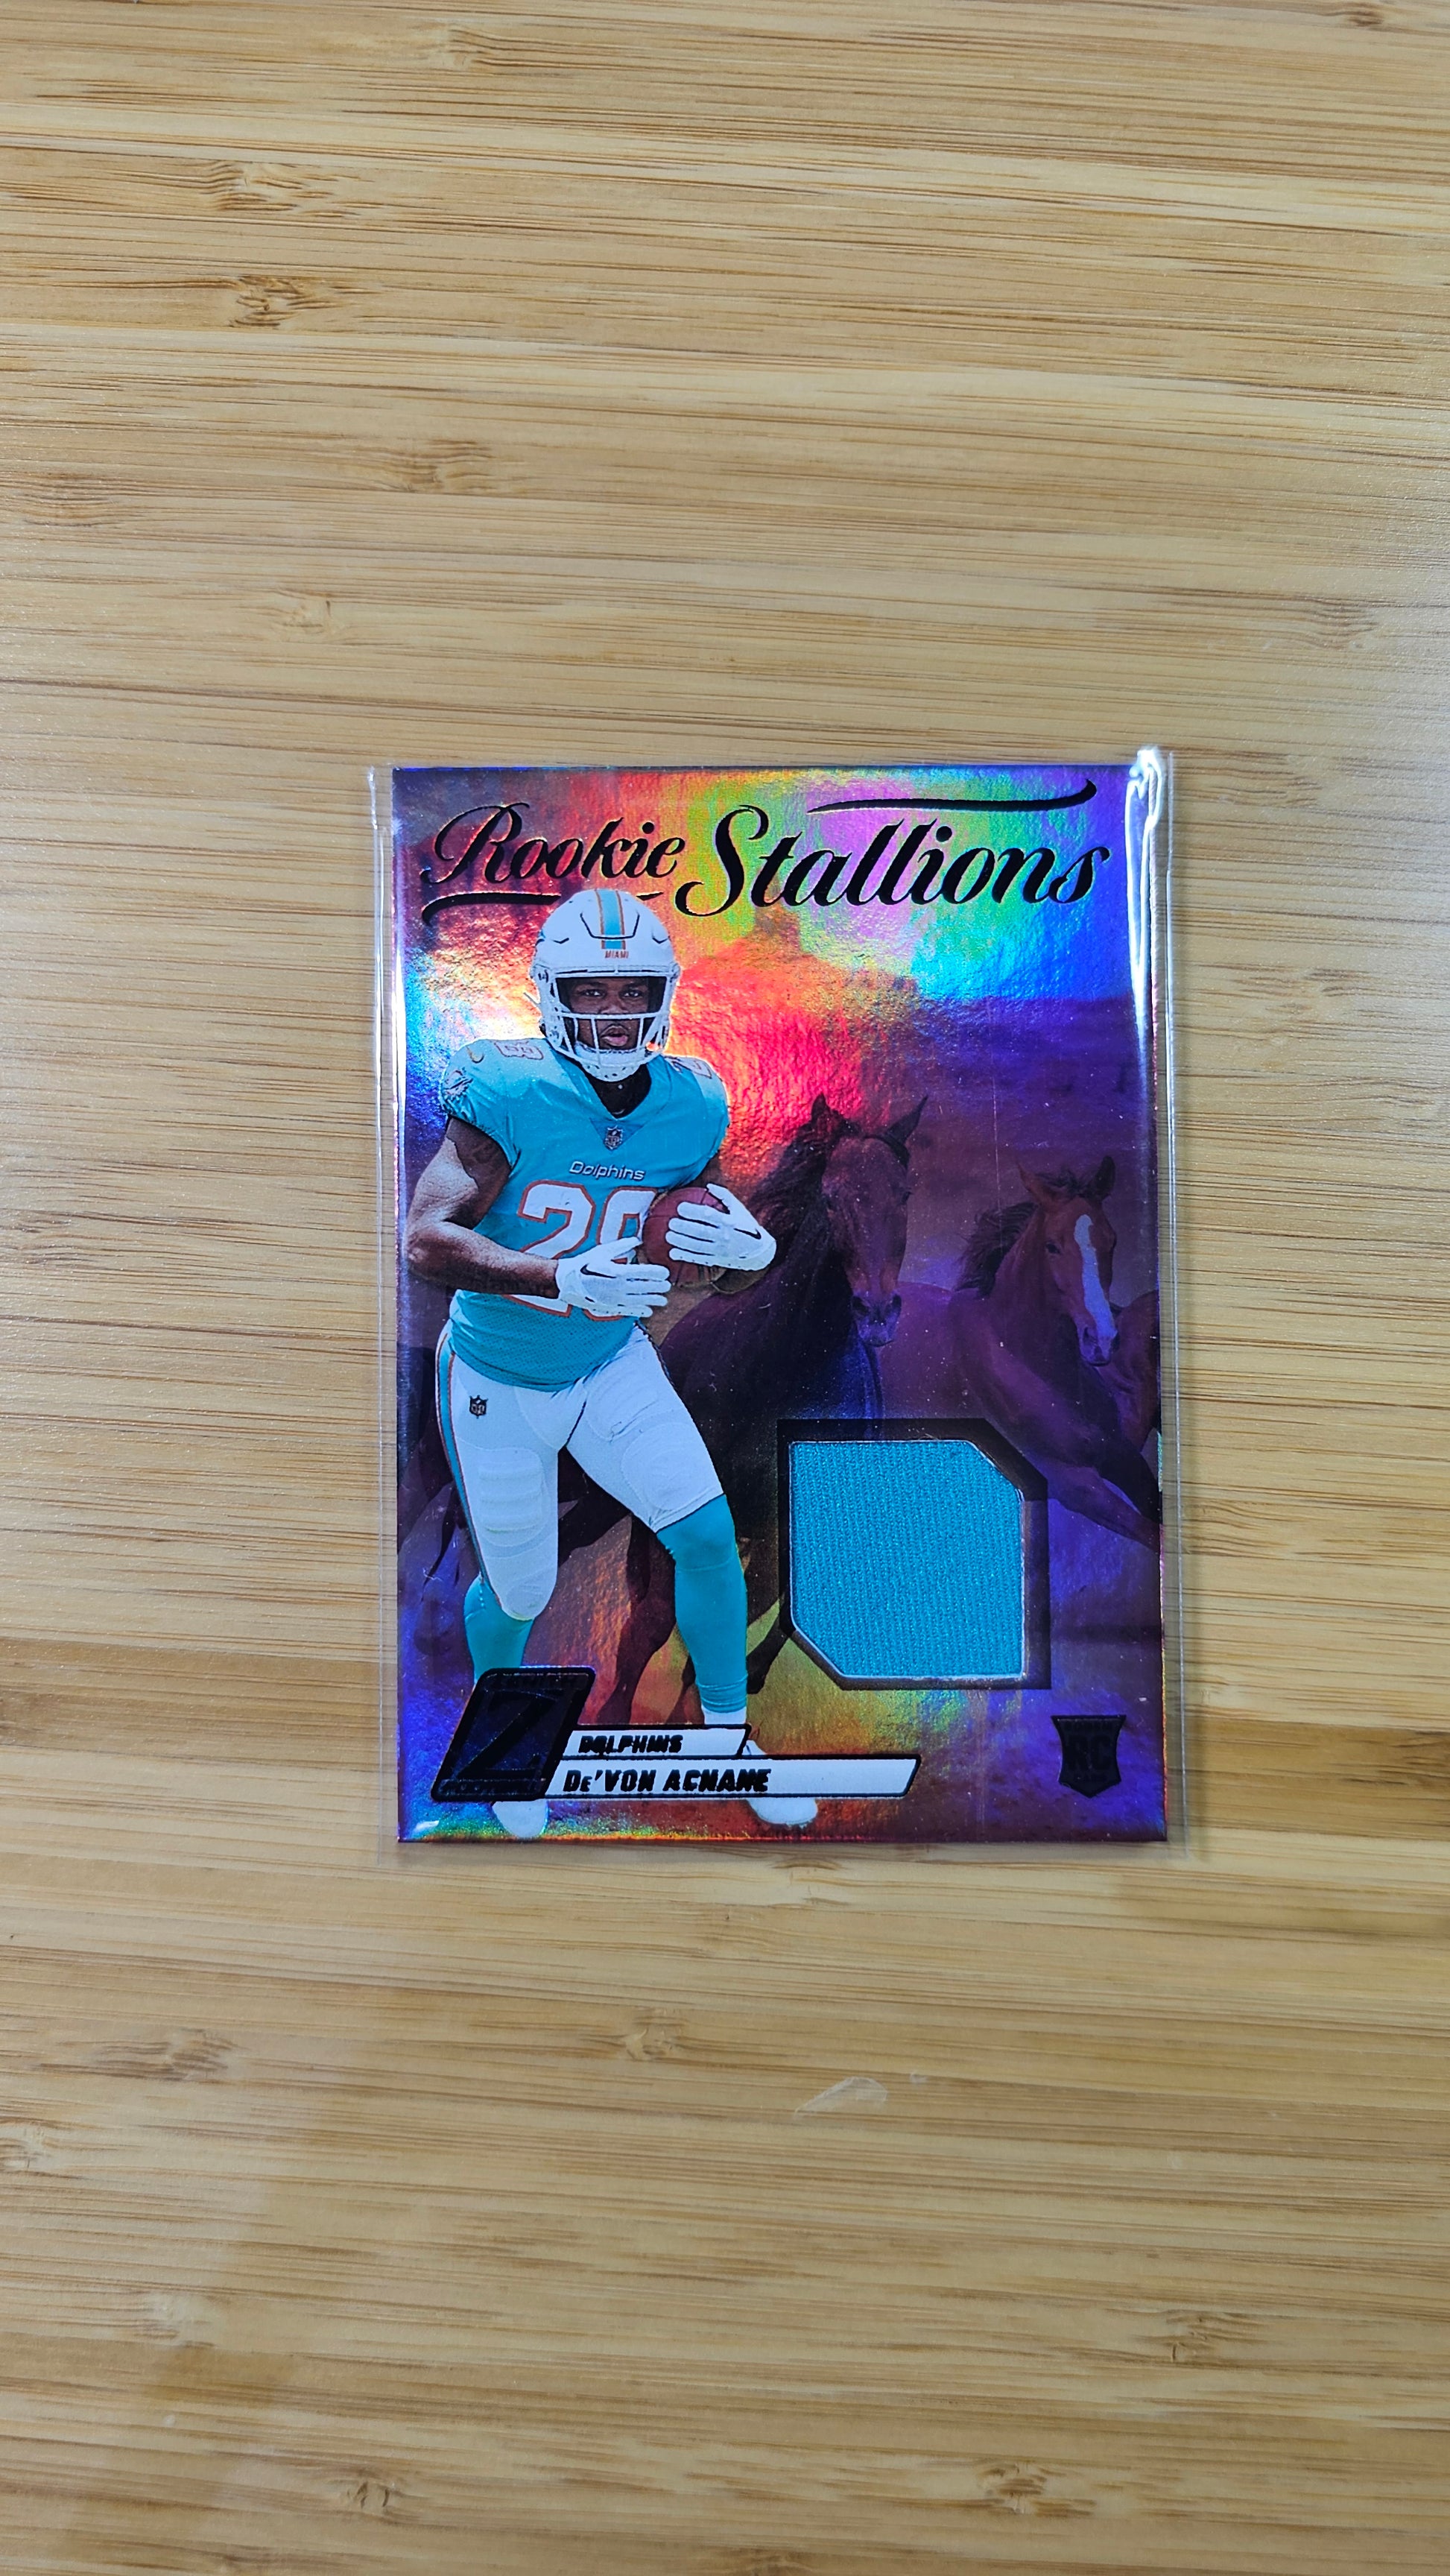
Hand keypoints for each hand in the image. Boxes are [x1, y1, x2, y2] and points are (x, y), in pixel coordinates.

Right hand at [555, 1241, 671, 1319]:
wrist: (566, 1281)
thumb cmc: (585, 1263)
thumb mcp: (603, 1251)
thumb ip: (622, 1246)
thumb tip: (637, 1240)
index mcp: (618, 1271)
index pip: (643, 1272)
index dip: (657, 1273)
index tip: (665, 1272)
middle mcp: (618, 1287)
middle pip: (645, 1287)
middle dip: (658, 1287)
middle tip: (667, 1286)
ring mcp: (614, 1299)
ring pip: (639, 1300)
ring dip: (653, 1300)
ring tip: (663, 1300)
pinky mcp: (609, 1307)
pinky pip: (628, 1310)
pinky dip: (639, 1311)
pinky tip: (648, 1311)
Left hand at [665, 1184, 774, 1273]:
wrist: (759, 1251)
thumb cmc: (746, 1225)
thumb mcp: (739, 1209)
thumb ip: (724, 1196)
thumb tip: (708, 1185)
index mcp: (729, 1222)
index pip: (708, 1215)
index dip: (693, 1211)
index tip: (680, 1207)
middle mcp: (724, 1237)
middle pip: (700, 1232)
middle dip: (684, 1227)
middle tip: (671, 1222)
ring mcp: (720, 1250)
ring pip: (697, 1246)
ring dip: (681, 1242)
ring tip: (668, 1236)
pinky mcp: (716, 1260)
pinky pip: (699, 1259)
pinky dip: (685, 1257)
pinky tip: (672, 1253)